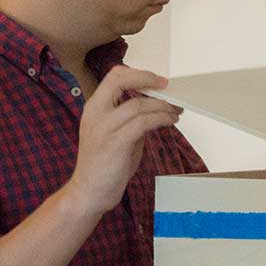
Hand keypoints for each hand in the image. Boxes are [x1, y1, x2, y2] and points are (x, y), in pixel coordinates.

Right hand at [64, 66, 181, 215]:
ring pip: (138, 105)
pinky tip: (170, 122)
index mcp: (93, 109)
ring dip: (162, 106)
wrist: (90, 192)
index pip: (113, 77)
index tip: (156, 80)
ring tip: (175, 112)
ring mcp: (103, 129)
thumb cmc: (104, 164)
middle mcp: (95, 114)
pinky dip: (161, 119)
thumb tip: (156, 105)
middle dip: (147, 79)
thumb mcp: (114, 134)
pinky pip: (143, 123)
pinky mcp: (115, 144)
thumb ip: (130, 118)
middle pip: (119, 81)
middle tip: (167, 87)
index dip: (137, 74)